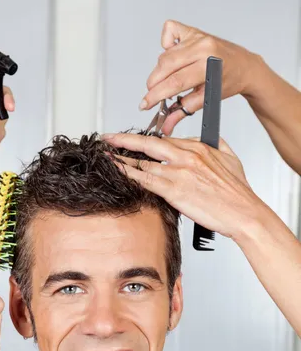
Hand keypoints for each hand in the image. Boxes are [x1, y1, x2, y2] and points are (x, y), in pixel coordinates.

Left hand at [103, 132, 265, 239]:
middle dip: (125, 140)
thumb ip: (216, 145)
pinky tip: (117, 171)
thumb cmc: (238, 192)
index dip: (145, 141)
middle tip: (109, 138)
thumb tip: (206, 139)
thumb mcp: (231, 158)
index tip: (133, 141)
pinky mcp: (174, 191)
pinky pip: (145, 180)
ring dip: (122, 158)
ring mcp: (179, 173)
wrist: (243, 212)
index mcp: (199, 148)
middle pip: (149, 144)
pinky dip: (128, 174)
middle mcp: (186, 156)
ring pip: (143, 162)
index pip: (165, 140)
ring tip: (107, 155)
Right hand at [141, 20, 261, 134]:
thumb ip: (183, 111)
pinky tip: (173, 56)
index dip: (156, 95)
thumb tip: (165, 125)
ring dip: (161, 71)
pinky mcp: (193, 30)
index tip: (145, 104)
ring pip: (165, 55)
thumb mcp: (207, 100)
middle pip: (165, 67)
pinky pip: (169, 31)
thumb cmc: (228, 82)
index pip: (174, 82)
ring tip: (169, 81)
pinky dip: (166, 44)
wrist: (244, 66)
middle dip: (154, 85)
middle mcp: (202, 47)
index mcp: (207, 65)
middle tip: (152, 96)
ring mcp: (197, 37)